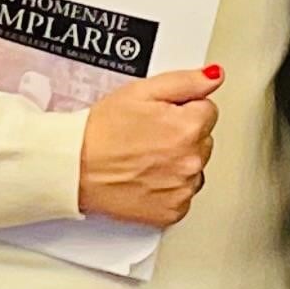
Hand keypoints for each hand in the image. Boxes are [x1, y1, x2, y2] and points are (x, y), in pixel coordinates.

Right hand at [78, 64, 220, 227]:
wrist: (75, 168)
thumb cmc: (102, 131)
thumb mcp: (142, 91)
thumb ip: (186, 82)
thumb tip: (214, 77)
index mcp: (188, 127)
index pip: (208, 111)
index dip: (183, 110)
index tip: (160, 116)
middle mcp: (191, 161)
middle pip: (204, 140)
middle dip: (183, 135)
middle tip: (149, 136)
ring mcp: (183, 189)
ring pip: (195, 167)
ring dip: (178, 162)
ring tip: (145, 158)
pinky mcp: (173, 211)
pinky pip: (183, 194)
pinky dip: (170, 188)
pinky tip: (147, 178)